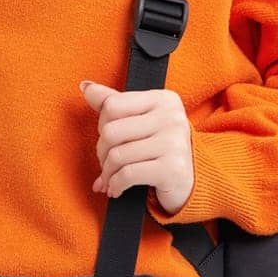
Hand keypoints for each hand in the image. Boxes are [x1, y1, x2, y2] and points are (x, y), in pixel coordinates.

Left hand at [80, 80, 194, 216]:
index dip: (102, 125)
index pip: (112, 105)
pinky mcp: (173, 168)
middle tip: (107, 163)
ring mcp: (174, 142)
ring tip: (109, 179)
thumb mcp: (140, 121)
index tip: (109, 139)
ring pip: (117, 155)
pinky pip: (128, 175)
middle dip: (102, 152)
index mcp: (163, 99)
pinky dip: (115, 185)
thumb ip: (113, 102)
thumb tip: (86, 87)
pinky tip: (116, 189)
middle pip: (111, 131)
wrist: (191, 182)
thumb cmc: (161, 149)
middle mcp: (172, 117)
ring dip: (107, 173)